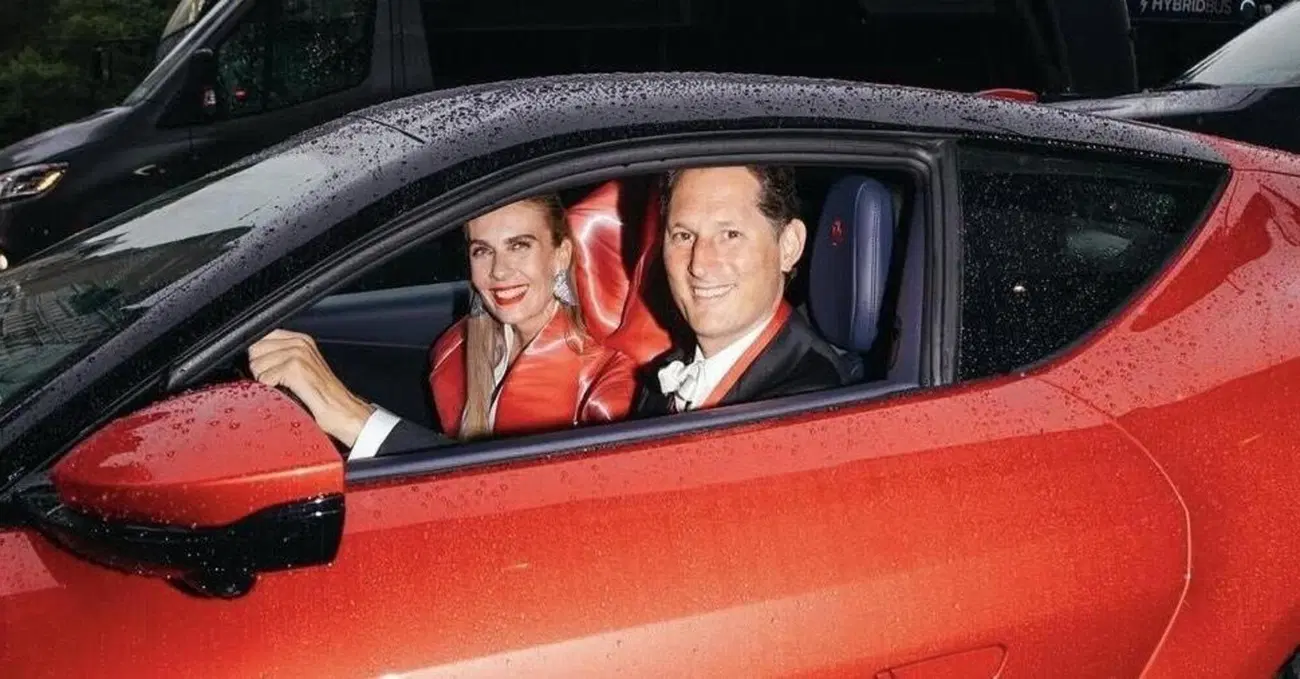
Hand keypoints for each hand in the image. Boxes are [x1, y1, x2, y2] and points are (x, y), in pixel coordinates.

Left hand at [247, 329, 374, 447]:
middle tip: (278, 383)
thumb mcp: (303, 368)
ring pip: (257, 364)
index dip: (257, 356)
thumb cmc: (324, 397)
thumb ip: (282, 356)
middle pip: (254, 349)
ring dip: (264, 382)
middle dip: (258, 368)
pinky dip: (269, 392)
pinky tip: (286, 395)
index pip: (260, 336)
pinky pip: (263, 378)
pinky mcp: (295, 369)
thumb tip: (255, 356)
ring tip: (284, 390)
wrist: (343, 412)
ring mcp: (298, 355)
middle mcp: (299, 343)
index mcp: (301, 340)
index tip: (268, 371)